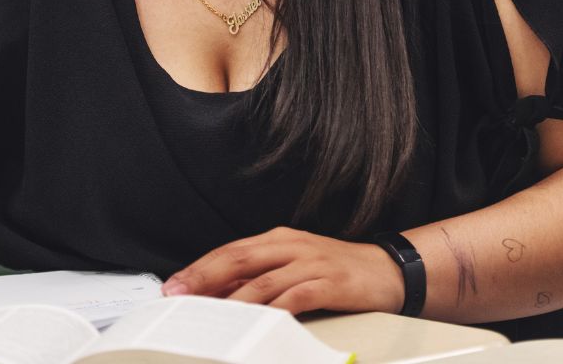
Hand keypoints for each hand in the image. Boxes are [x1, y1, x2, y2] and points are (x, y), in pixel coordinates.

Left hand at [161, 227, 404, 315]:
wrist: (388, 270)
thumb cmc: (338, 272)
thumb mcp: (296, 267)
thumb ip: (263, 277)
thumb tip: (221, 296)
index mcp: (280, 239)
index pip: (231, 250)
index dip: (200, 267)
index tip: (173, 286)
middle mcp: (291, 245)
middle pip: (240, 257)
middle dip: (205, 277)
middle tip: (178, 295)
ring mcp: (311, 262)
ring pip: (263, 278)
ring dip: (231, 299)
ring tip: (208, 315)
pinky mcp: (329, 281)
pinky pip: (295, 296)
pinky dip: (273, 309)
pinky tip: (257, 322)